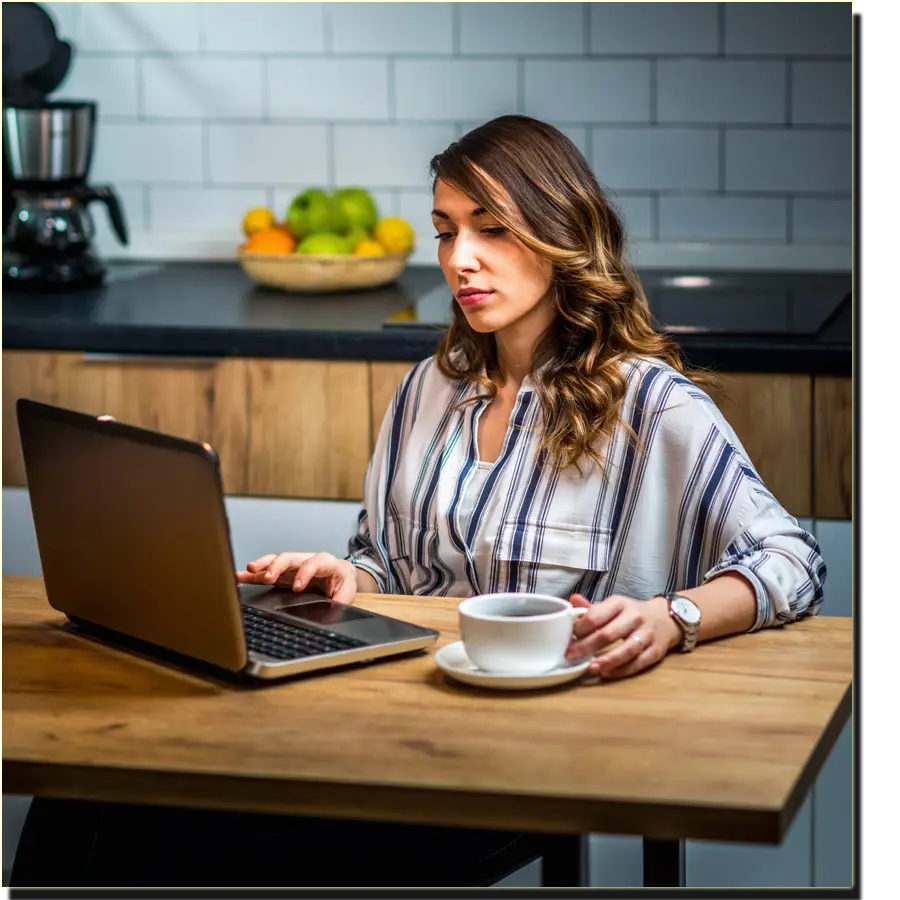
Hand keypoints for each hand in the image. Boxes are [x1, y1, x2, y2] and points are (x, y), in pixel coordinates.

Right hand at [236, 551, 357, 605]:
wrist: (342, 576)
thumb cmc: (343, 583)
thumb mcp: (347, 593)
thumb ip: (340, 601)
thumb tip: (332, 611)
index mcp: (327, 563)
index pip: (314, 563)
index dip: (304, 573)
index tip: (297, 587)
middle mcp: (308, 560)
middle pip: (291, 558)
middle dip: (277, 566)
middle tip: (268, 577)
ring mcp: (294, 565)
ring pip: (276, 561)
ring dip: (262, 566)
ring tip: (247, 571)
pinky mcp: (285, 573)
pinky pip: (268, 571)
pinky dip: (254, 575)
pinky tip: (241, 577)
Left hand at [564, 593, 681, 679]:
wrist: (665, 618)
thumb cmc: (631, 613)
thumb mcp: (613, 606)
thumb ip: (592, 608)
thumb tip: (572, 600)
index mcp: (620, 603)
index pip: (596, 615)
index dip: (580, 628)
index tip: (569, 637)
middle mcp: (635, 617)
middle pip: (608, 634)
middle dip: (587, 646)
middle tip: (571, 655)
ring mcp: (647, 634)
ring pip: (626, 650)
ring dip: (606, 660)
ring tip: (590, 668)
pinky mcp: (656, 651)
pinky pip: (638, 663)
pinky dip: (622, 670)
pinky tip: (607, 673)